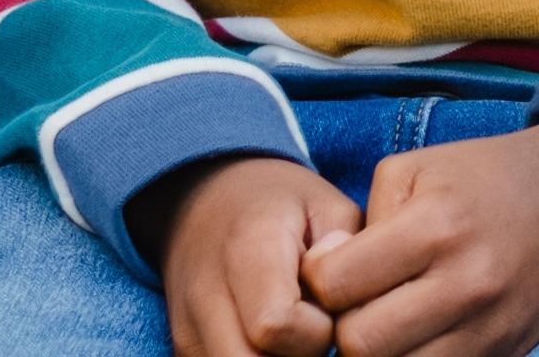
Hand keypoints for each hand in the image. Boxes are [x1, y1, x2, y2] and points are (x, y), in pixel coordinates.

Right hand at [158, 156, 358, 356]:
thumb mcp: (328, 207)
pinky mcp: (183, 346)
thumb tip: (355, 306)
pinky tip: (272, 342)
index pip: (276, 324)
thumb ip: (351, 254)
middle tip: (313, 331)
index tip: (327, 309)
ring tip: (293, 335)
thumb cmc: (281, 205)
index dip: (316, 331)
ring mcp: (186, 325)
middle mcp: (205, 292)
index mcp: (249, 247)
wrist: (208, 197)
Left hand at [297, 108, 538, 356]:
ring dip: (381, 353)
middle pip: (359, 346)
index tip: (333, 269)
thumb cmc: (488, 176)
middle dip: (343, 329)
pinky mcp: (507, 354)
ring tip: (387, 323)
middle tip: (356, 305)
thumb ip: (362, 221)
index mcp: (434, 227)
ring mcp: (489, 329)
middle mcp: (464, 285)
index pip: (334, 287)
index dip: (318, 282)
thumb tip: (323, 279)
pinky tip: (418, 335)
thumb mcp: (416, 169)